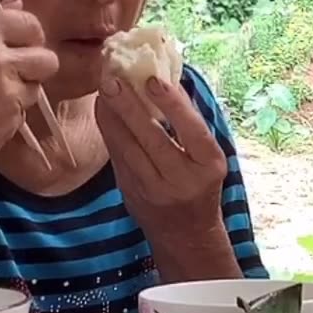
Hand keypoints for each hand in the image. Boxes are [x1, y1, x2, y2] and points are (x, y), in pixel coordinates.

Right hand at [0, 0, 60, 175]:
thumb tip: (17, 2)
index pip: (29, 24)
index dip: (30, 35)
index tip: (22, 44)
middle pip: (48, 60)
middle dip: (35, 65)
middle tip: (14, 71)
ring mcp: (8, 95)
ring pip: (35, 89)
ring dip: (18, 92)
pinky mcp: (10, 123)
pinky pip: (21, 114)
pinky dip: (6, 115)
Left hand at [97, 72, 231, 263]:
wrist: (186, 233)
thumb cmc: (200, 184)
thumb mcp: (208, 158)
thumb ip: (190, 126)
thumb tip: (165, 78)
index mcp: (208, 164)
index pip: (191, 130)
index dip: (172, 104)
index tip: (153, 80)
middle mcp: (181, 178)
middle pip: (152, 138)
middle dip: (130, 106)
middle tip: (114, 79)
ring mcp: (152, 187)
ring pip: (127, 147)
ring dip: (112, 116)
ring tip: (104, 88)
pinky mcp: (130, 191)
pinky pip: (117, 155)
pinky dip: (108, 130)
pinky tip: (103, 109)